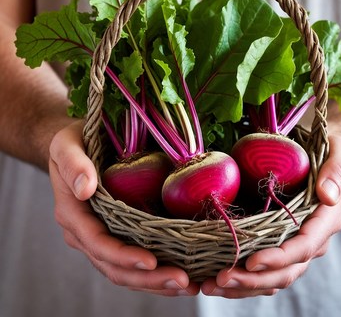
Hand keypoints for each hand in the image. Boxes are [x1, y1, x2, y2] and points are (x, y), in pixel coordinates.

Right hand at [48, 120, 199, 295]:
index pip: (97, 242)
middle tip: (183, 281)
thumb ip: (72, 163)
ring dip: (156, 282)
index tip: (152, 261)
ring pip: (125, 270)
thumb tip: (84, 189)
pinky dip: (155, 272)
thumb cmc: (74, 141)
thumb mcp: (66, 144)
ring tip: (189, 285)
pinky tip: (181, 274)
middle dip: (148, 278)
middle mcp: (85, 232)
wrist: (78, 146)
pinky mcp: (117, 233)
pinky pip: (133, 260)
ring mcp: (101, 235)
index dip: (123, 256)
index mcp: (73, 213)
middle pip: (114, 266)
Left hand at [201, 135, 340, 297]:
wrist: (318, 156)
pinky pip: (264, 269)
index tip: (250, 262)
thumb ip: (336, 171)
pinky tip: (217, 280)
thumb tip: (327, 195)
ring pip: (272, 277)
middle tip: (220, 280)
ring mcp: (294, 244)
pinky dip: (243, 278)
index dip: (278, 258)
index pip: (303, 246)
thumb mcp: (337, 151)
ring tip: (211, 285)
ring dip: (243, 285)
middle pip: (285, 271)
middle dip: (253, 280)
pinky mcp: (278, 243)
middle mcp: (312, 239)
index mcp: (324, 220)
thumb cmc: (326, 151)